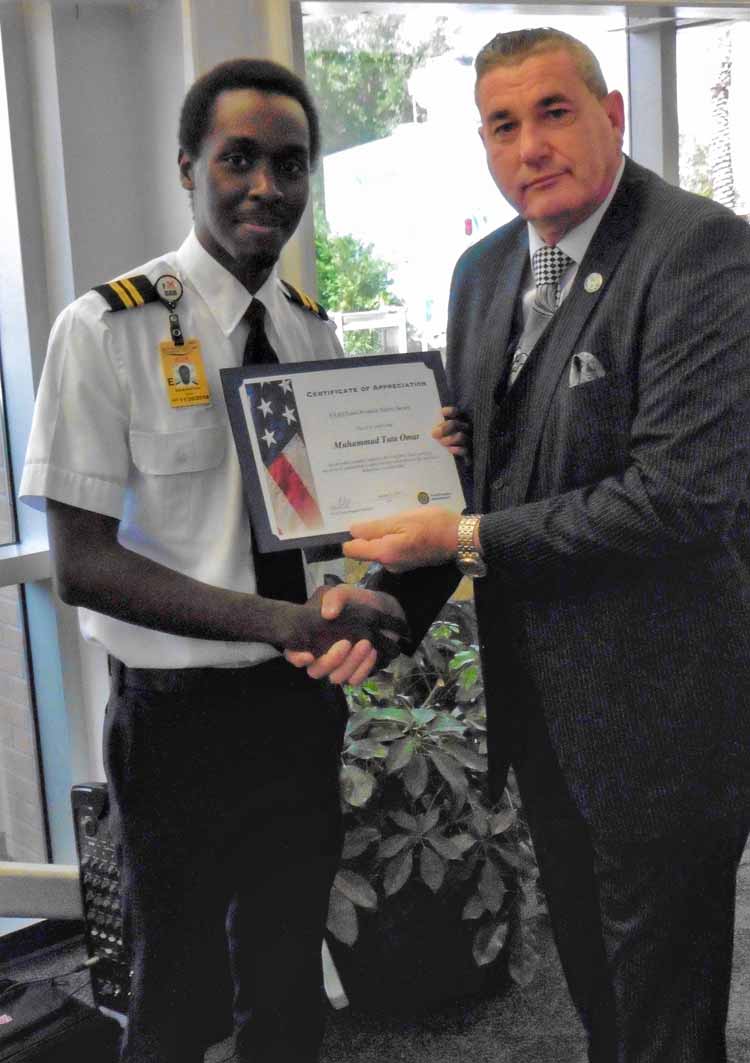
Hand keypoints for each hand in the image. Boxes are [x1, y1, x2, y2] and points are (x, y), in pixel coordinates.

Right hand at [285, 584, 407, 684]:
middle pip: (315, 671)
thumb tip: (327, 614)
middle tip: (346, 642)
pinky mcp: (354, 673)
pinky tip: (372, 652)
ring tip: (366, 643)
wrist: (382, 612)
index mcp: (309, 636)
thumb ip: (335, 597)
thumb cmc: (355, 602)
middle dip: (330, 661)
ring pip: (336, 678)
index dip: (296, 658)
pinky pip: (355, 680)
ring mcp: (337, 667)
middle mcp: (320, 655)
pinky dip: (363, 667)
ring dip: (351, 663)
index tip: (309, 655)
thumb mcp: (344, 593)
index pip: (292, 653)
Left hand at [343, 506, 460, 572]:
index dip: (349, 536)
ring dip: (383, 534)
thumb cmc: (431, 525)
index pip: (351, 550)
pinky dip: (394, 538)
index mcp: (383, 553)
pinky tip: (404, 526)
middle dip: (368, 534)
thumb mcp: (402, 520)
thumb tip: (351, 531)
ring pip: (379, 548)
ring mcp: (398, 565)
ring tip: (394, 518)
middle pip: (365, 549)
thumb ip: (375, 528)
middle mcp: (388, 564)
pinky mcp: (408, 562)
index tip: (355, 522)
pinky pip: (392, 549)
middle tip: (377, 514)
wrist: (460, 538)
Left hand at [432, 405, 470, 458]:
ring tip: (441, 443)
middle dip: (445, 428)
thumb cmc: (433, 445)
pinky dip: (458, 449)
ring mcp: (465, 440)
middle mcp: (460, 429)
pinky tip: (450, 450)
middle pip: (455, 424)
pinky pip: (465, 450)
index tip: (441, 413)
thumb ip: (429, 431)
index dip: (449, 411)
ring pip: (461, 436)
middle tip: (434, 434)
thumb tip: (415, 428)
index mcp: (452, 422)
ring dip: (450, 439)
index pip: (454, 412)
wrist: (442, 463)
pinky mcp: (466, 452)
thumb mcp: (430, 436)